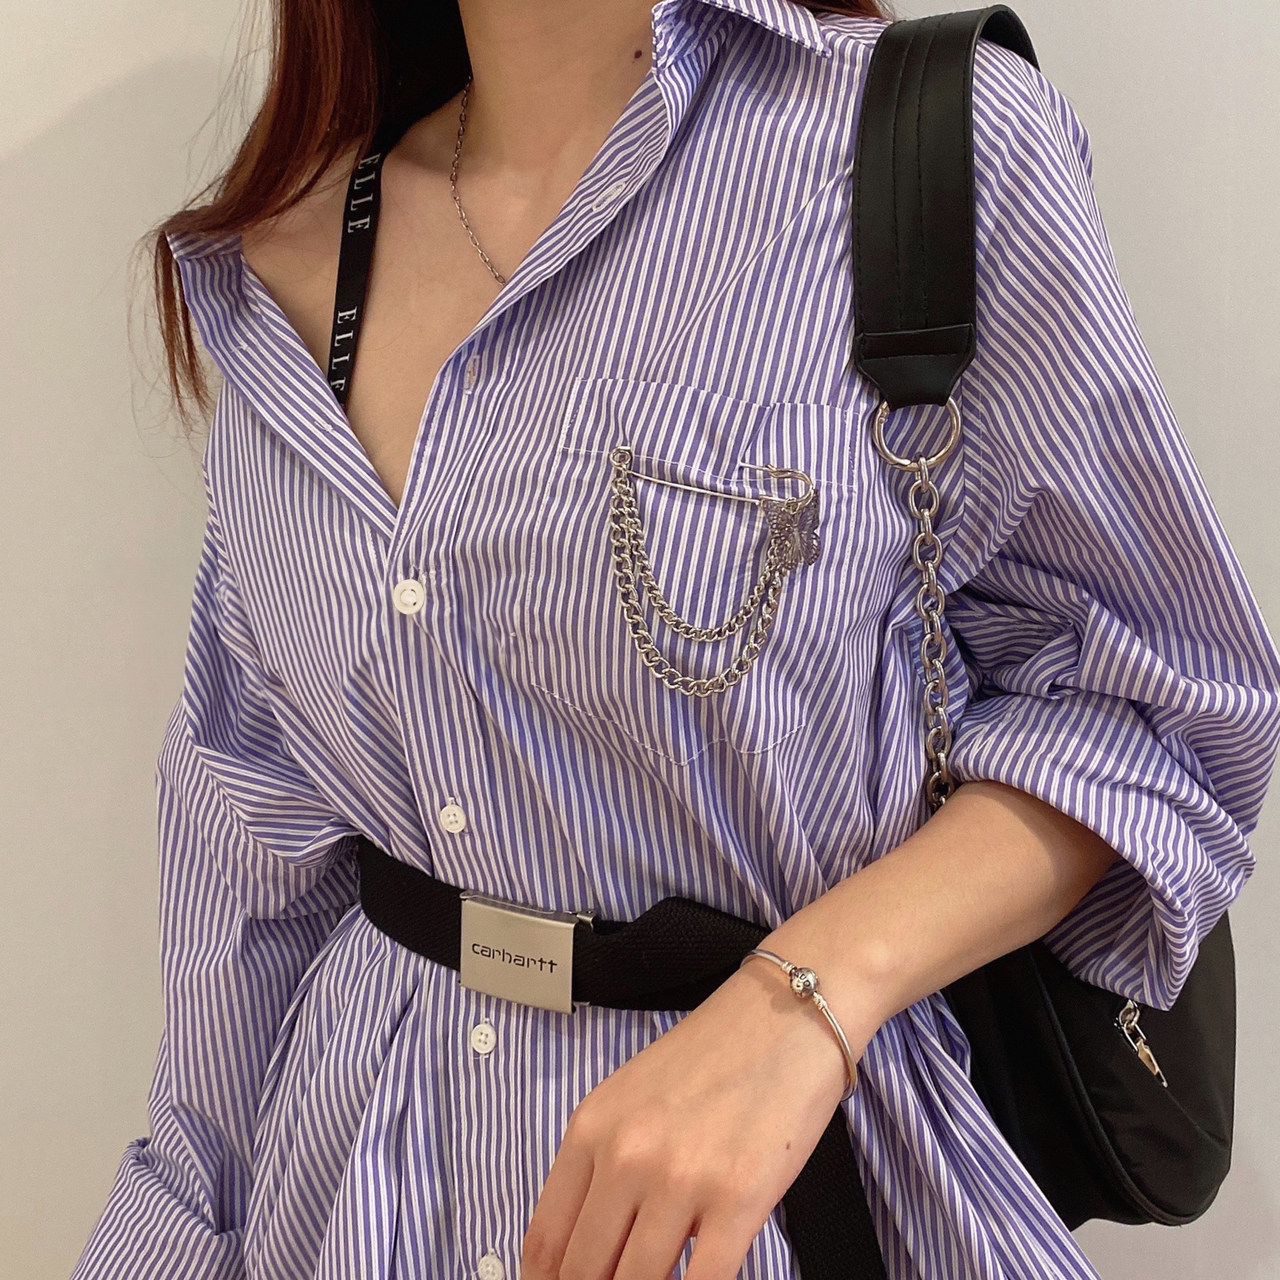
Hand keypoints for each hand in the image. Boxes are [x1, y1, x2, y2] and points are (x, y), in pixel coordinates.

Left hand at [518, 957, 876, 1279]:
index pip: (546, 1240)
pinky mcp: (738, 1200)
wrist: (785, 1013)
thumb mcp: (632, 1097)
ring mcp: (680, 1180)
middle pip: (585, 1272)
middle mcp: (626, 1155)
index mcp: (591, 1128)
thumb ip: (603, 1164)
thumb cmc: (715, 1055)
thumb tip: (590, 1250)